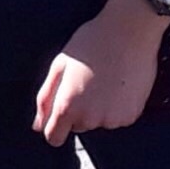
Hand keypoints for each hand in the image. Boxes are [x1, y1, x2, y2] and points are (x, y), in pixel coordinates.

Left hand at [35, 0, 166, 146]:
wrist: (130, 30)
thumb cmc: (91, 42)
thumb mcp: (59, 65)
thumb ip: (45, 98)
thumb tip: (38, 125)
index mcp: (67, 107)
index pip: (55, 138)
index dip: (55, 127)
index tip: (61, 114)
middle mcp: (89, 119)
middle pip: (79, 127)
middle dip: (80, 110)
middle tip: (88, 81)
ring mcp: (112, 119)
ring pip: (100, 121)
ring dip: (100, 108)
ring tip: (106, 79)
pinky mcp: (131, 115)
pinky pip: (119, 117)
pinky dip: (118, 106)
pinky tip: (121, 83)